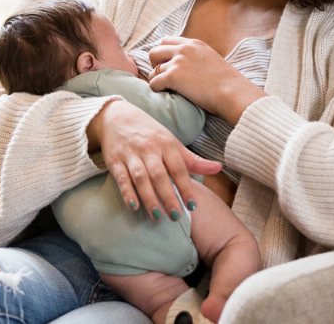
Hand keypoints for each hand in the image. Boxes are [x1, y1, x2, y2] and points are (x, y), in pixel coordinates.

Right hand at [87, 100, 221, 220]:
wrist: (116, 116)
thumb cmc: (149, 133)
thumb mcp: (171, 142)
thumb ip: (193, 159)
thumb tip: (218, 168)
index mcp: (166, 144)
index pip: (179, 168)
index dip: (186, 188)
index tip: (193, 206)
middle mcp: (149, 148)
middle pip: (160, 175)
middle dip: (169, 197)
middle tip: (176, 217)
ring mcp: (131, 154)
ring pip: (141, 178)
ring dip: (149, 198)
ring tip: (158, 216)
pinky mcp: (114, 160)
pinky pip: (121, 178)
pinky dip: (127, 192)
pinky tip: (134, 206)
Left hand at [147, 36, 267, 123]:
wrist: (232, 92)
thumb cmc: (226, 81)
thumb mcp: (211, 58)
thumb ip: (196, 57)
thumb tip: (187, 66)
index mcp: (194, 44)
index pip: (167, 41)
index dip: (163, 53)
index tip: (166, 64)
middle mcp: (184, 49)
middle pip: (155, 52)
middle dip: (155, 64)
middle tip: (161, 75)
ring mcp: (177, 62)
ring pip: (153, 69)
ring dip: (156, 78)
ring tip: (163, 87)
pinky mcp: (173, 76)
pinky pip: (154, 82)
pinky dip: (156, 88)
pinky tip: (163, 93)